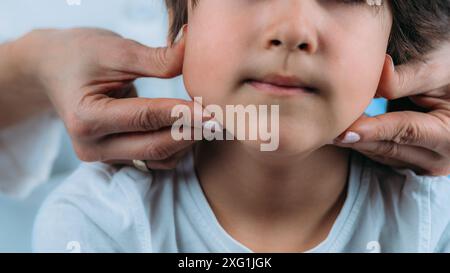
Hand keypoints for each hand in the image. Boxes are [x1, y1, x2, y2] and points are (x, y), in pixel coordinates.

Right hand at [13, 27, 197, 169]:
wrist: (53, 68)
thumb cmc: (80, 53)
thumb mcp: (116, 50)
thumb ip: (157, 59)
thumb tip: (196, 54)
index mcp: (86, 117)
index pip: (145, 118)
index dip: (182, 114)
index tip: (213, 109)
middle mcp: (91, 146)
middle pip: (153, 146)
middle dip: (190, 132)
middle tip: (221, 119)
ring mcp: (101, 156)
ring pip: (156, 158)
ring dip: (186, 142)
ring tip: (208, 120)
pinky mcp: (113, 157)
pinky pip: (152, 159)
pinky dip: (174, 146)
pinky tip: (190, 128)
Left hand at [334, 43, 449, 175]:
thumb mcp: (438, 70)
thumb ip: (407, 76)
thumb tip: (380, 68)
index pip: (406, 131)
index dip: (374, 129)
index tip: (345, 129)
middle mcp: (440, 157)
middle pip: (389, 148)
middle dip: (355, 139)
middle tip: (323, 130)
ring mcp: (424, 165)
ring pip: (380, 154)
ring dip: (354, 143)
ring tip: (324, 132)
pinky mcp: (410, 163)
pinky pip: (380, 155)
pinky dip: (361, 143)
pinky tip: (338, 133)